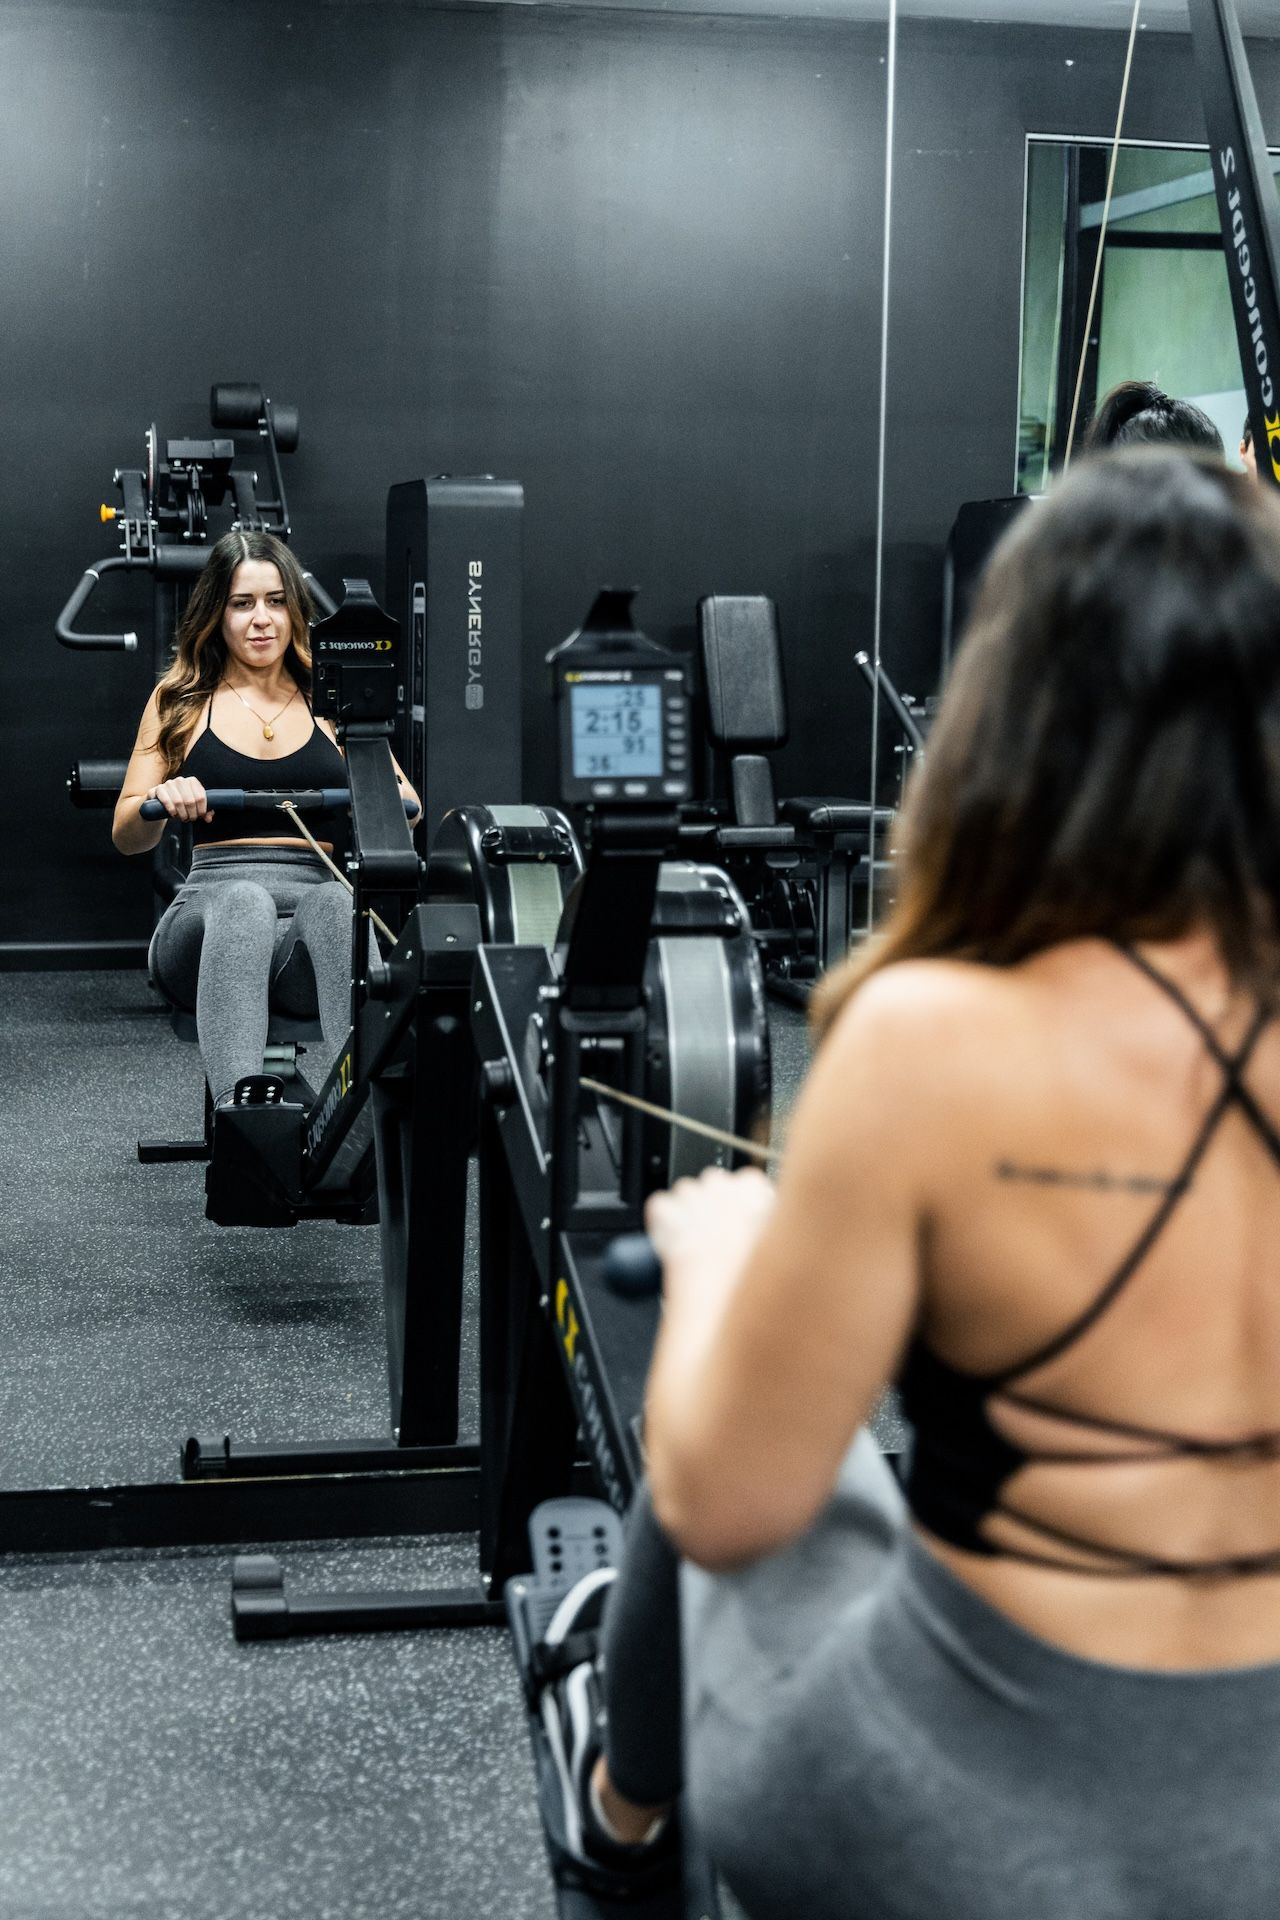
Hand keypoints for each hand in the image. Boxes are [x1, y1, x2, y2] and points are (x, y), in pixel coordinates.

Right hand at [147, 777, 211, 823]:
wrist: (162, 803)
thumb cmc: (182, 804)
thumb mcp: (195, 806)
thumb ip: (204, 812)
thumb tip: (208, 818)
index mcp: (192, 781)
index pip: (201, 797)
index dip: (201, 809)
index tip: (200, 816)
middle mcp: (181, 780)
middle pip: (190, 800)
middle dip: (191, 813)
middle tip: (190, 819)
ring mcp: (169, 783)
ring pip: (178, 801)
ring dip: (182, 813)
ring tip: (182, 818)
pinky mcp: (158, 789)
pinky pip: (166, 800)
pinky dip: (171, 809)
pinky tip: (173, 814)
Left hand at [645, 1166, 775, 1301]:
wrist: (717, 1289)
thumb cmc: (749, 1272)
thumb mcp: (776, 1242)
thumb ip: (771, 1222)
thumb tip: (768, 1227)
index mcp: (751, 1187)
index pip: (748, 1182)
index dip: (744, 1204)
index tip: (743, 1220)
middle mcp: (720, 1183)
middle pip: (715, 1184)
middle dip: (715, 1203)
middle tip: (719, 1235)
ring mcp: (689, 1193)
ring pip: (686, 1192)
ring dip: (689, 1210)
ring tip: (696, 1242)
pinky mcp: (664, 1209)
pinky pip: (661, 1207)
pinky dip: (663, 1222)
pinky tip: (674, 1241)